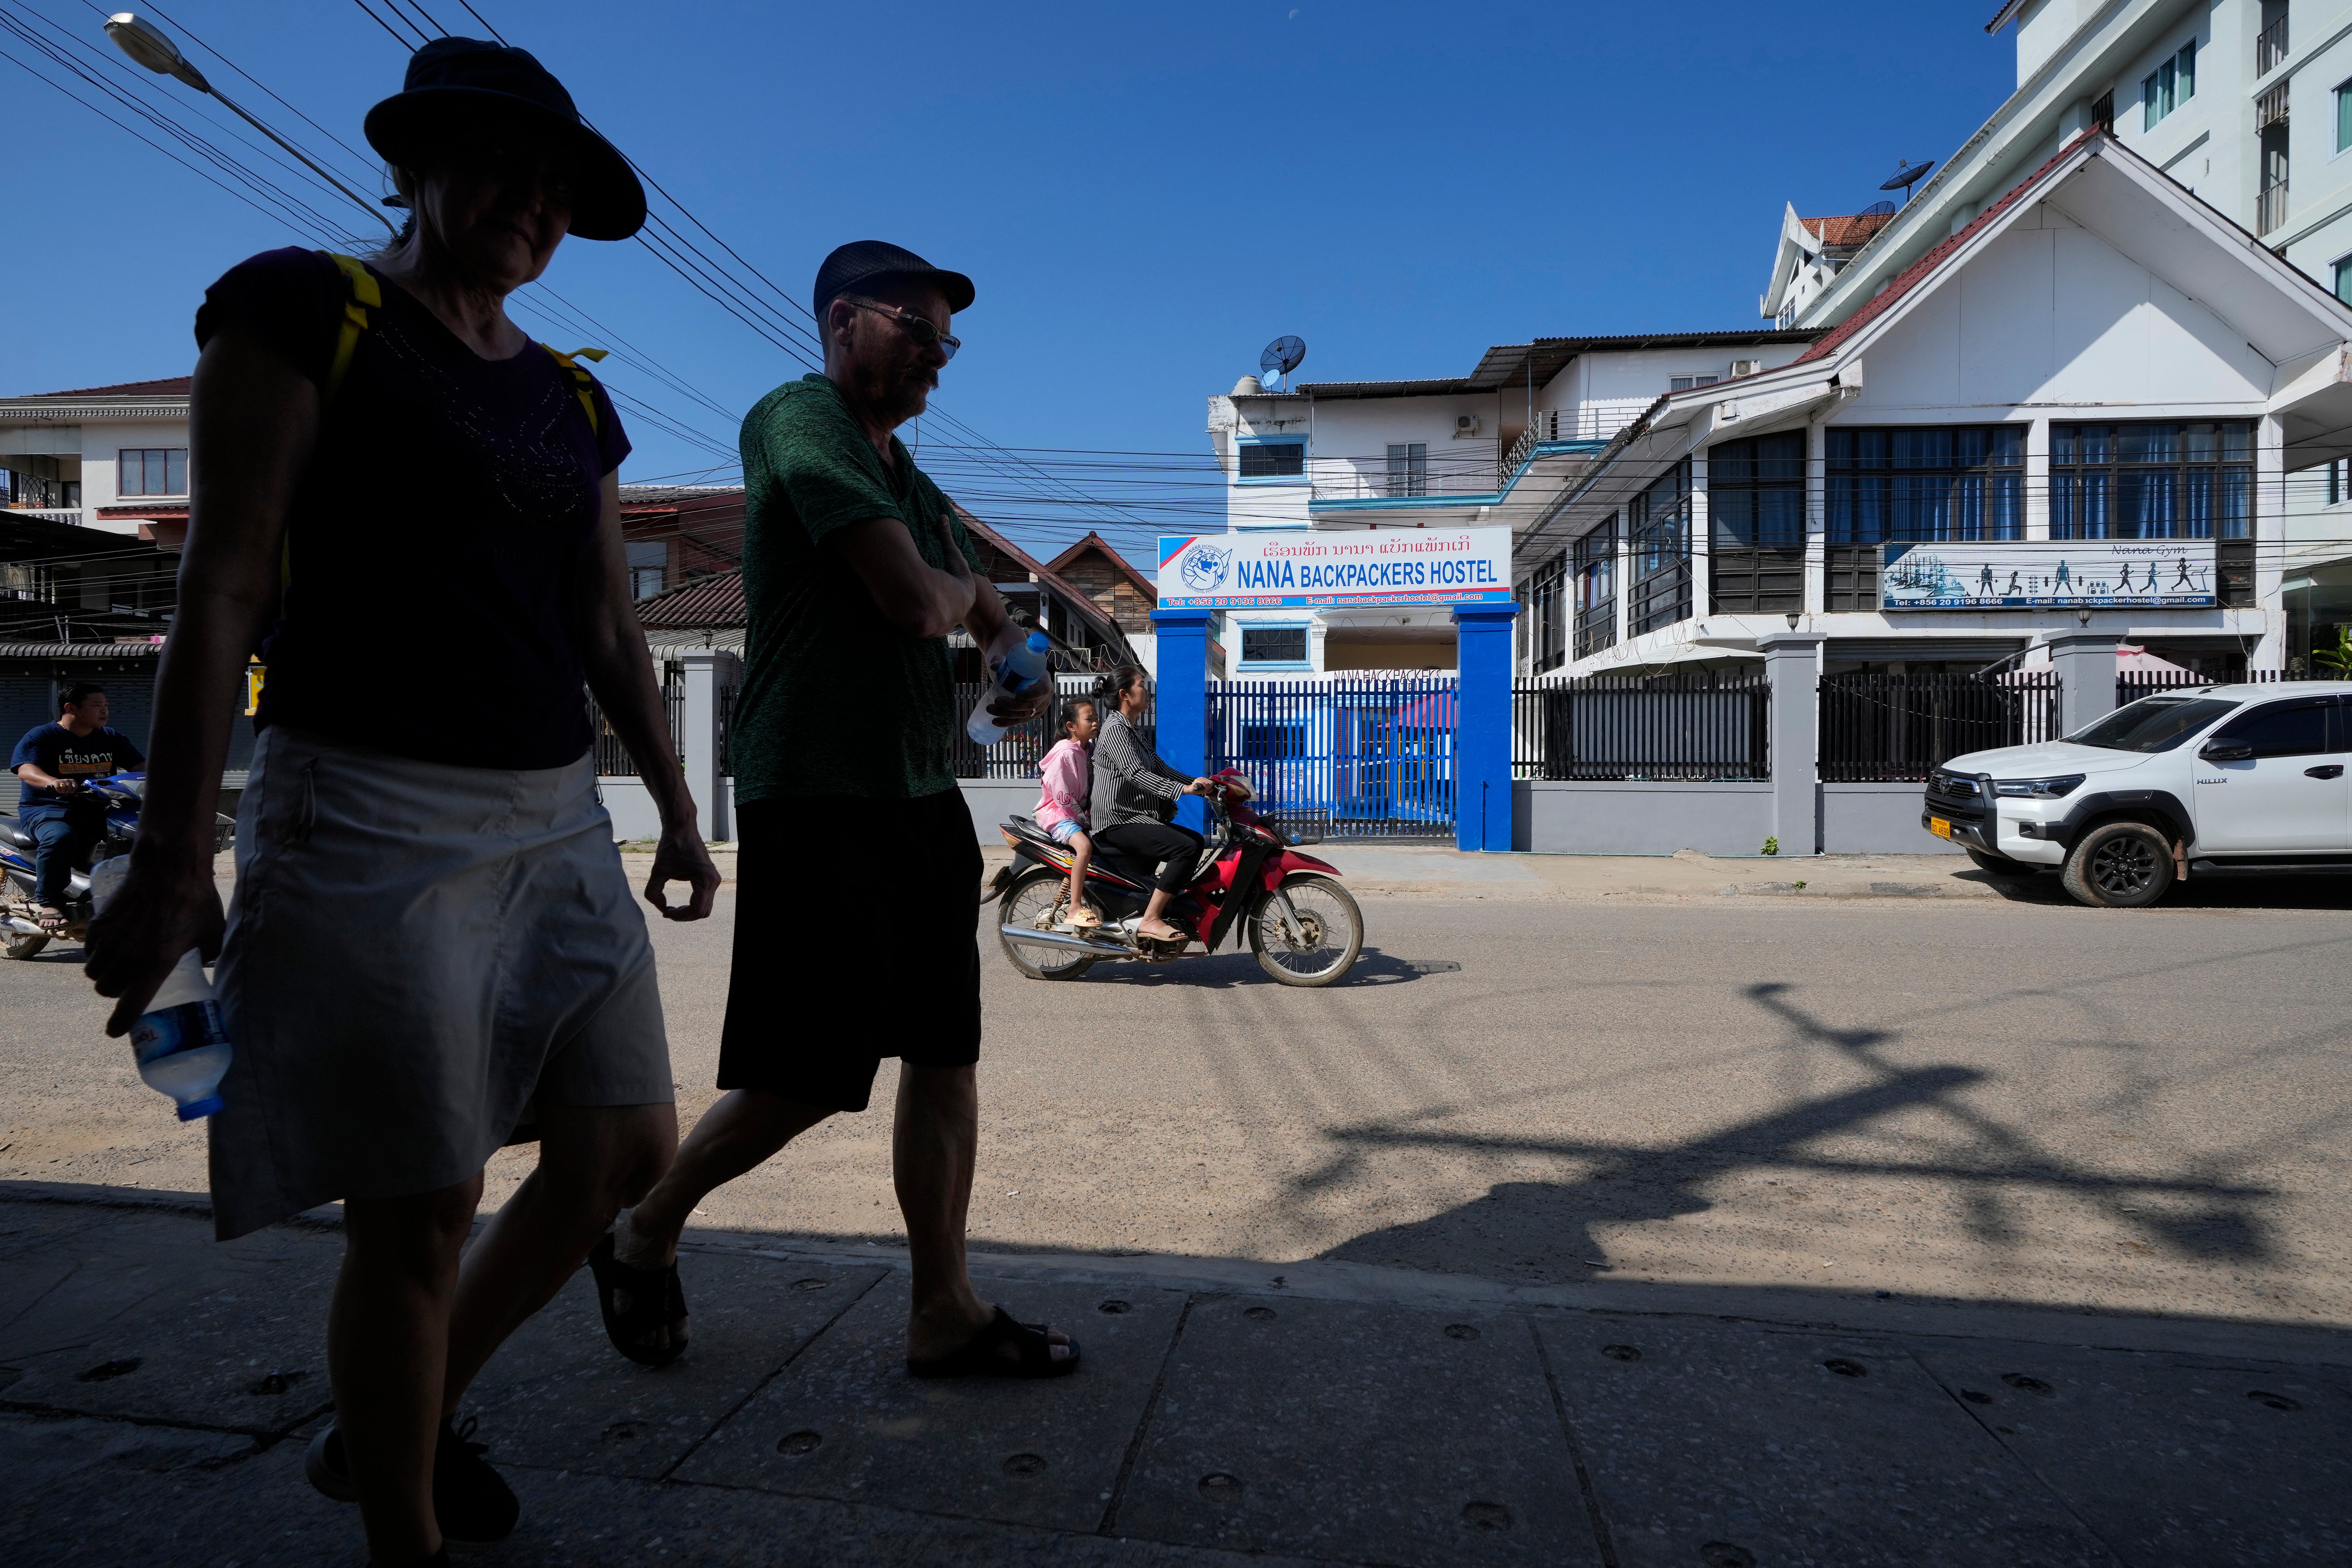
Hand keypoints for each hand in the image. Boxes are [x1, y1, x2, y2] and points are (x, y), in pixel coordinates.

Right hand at [54, 778, 87, 795]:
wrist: (56, 783)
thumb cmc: (65, 787)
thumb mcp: (70, 788)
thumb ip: (73, 790)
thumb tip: (77, 795)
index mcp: (72, 781)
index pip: (75, 787)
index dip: (73, 790)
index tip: (71, 792)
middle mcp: (68, 780)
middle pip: (69, 788)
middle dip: (67, 791)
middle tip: (65, 791)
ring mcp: (62, 780)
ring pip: (64, 788)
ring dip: (62, 791)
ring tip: (62, 790)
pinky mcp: (56, 782)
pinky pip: (58, 788)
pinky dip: (58, 790)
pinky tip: (58, 789)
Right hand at [85, 852, 225, 1036]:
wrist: (168, 869)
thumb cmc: (195, 901)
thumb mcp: (212, 934)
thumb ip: (206, 954)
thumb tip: (204, 961)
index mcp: (156, 964)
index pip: (131, 1004)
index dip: (122, 1022)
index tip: (116, 1031)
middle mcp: (127, 956)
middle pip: (105, 991)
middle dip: (113, 994)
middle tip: (126, 987)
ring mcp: (110, 940)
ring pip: (93, 973)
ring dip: (102, 975)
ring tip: (118, 968)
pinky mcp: (99, 924)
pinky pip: (90, 951)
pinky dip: (96, 955)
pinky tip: (111, 948)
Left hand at [644, 817, 720, 920]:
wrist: (682, 828)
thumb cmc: (671, 846)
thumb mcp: (658, 871)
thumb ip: (654, 893)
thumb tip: (661, 908)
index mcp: (706, 880)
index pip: (696, 910)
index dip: (680, 916)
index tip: (664, 913)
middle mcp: (714, 882)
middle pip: (702, 912)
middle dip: (684, 916)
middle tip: (667, 913)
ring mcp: (714, 880)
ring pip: (704, 907)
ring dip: (688, 912)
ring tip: (671, 909)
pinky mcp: (710, 878)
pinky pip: (704, 899)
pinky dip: (692, 904)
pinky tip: (679, 903)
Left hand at [982, 621, 1054, 725]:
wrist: (1013, 665)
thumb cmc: (1013, 659)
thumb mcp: (1008, 657)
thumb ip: (1001, 659)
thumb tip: (994, 664)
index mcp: (1044, 678)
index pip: (1042, 690)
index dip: (1031, 695)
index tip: (1016, 695)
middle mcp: (1044, 695)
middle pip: (1031, 705)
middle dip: (1013, 706)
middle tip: (997, 700)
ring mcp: (1037, 706)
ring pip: (1024, 715)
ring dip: (1007, 715)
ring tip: (990, 709)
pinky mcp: (1028, 713)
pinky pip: (1020, 720)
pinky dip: (1008, 722)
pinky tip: (995, 722)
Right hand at [1186, 777, 1217, 795]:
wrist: (1190, 790)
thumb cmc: (1196, 790)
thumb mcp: (1203, 790)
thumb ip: (1208, 790)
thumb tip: (1212, 789)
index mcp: (1203, 779)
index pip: (1211, 781)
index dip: (1210, 786)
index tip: (1208, 789)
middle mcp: (1202, 778)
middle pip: (1209, 782)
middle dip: (1208, 788)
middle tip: (1205, 790)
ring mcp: (1199, 779)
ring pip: (1207, 783)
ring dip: (1206, 788)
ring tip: (1204, 790)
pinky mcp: (1197, 780)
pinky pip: (1203, 782)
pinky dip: (1204, 786)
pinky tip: (1203, 789)